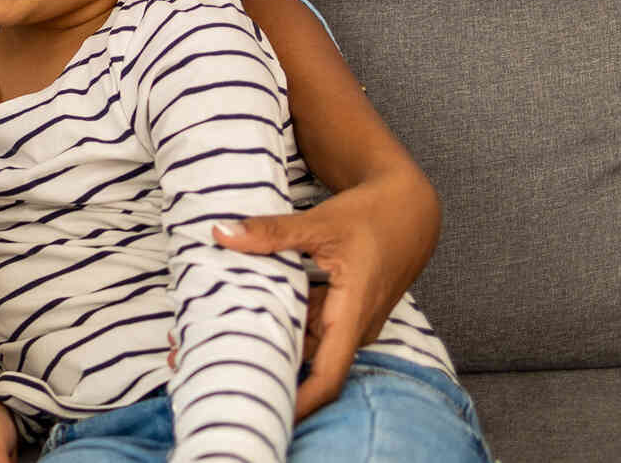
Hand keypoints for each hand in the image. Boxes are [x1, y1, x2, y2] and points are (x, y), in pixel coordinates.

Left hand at [213, 169, 436, 418]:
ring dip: (269, 341)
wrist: (409, 211)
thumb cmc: (372, 218)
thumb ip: (272, 232)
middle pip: (306, 362)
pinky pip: (307, 326)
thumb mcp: (321, 223)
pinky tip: (243, 313)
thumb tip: (221, 232)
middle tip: (212, 366)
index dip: (298, 400)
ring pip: (303, 342)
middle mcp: (351, 328)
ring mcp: (346, 322)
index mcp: (352, 315)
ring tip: (214, 340)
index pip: (327, 375)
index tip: (265, 410)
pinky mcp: (340, 313)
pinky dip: (280, 321)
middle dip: (266, 367)